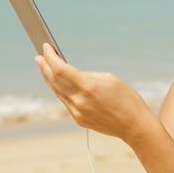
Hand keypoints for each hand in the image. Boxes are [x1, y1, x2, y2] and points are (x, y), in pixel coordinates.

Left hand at [35, 43, 152, 140]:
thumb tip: (74, 75)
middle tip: (39, 56)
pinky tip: (59, 84)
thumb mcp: (110, 79)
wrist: (134, 125)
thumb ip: (88, 76)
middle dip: (45, 67)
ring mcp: (77, 112)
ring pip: (57, 92)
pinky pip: (65, 102)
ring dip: (50, 79)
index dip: (50, 57)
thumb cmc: (127, 98)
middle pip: (54, 81)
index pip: (61, 69)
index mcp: (89, 86)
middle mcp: (80, 100)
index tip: (46, 47)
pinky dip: (60, 90)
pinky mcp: (79, 120)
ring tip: (45, 68)